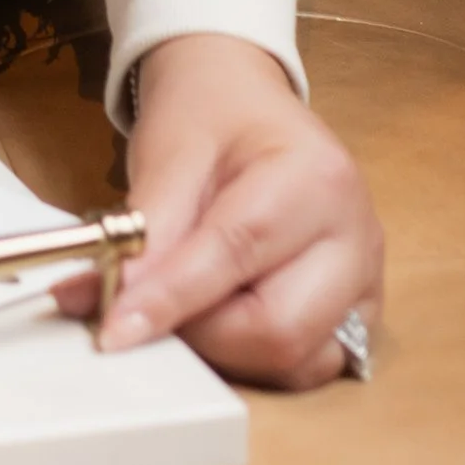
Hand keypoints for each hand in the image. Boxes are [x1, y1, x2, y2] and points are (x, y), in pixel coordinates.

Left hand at [80, 32, 381, 389]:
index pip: (235, 254)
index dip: (169, 300)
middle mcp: (357, 235)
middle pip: (279, 329)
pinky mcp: (359, 312)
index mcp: (316, 177)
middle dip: (202, 331)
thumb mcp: (168, 155)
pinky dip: (256, 355)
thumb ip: (141, 232)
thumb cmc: (209, 118)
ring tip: (189, 301)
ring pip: (297, 361)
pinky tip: (223, 313)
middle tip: (150, 305)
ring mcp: (366, 279)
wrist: (243, 100)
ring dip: (228, 349)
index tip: (114, 330)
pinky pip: (309, 364)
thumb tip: (97, 301)